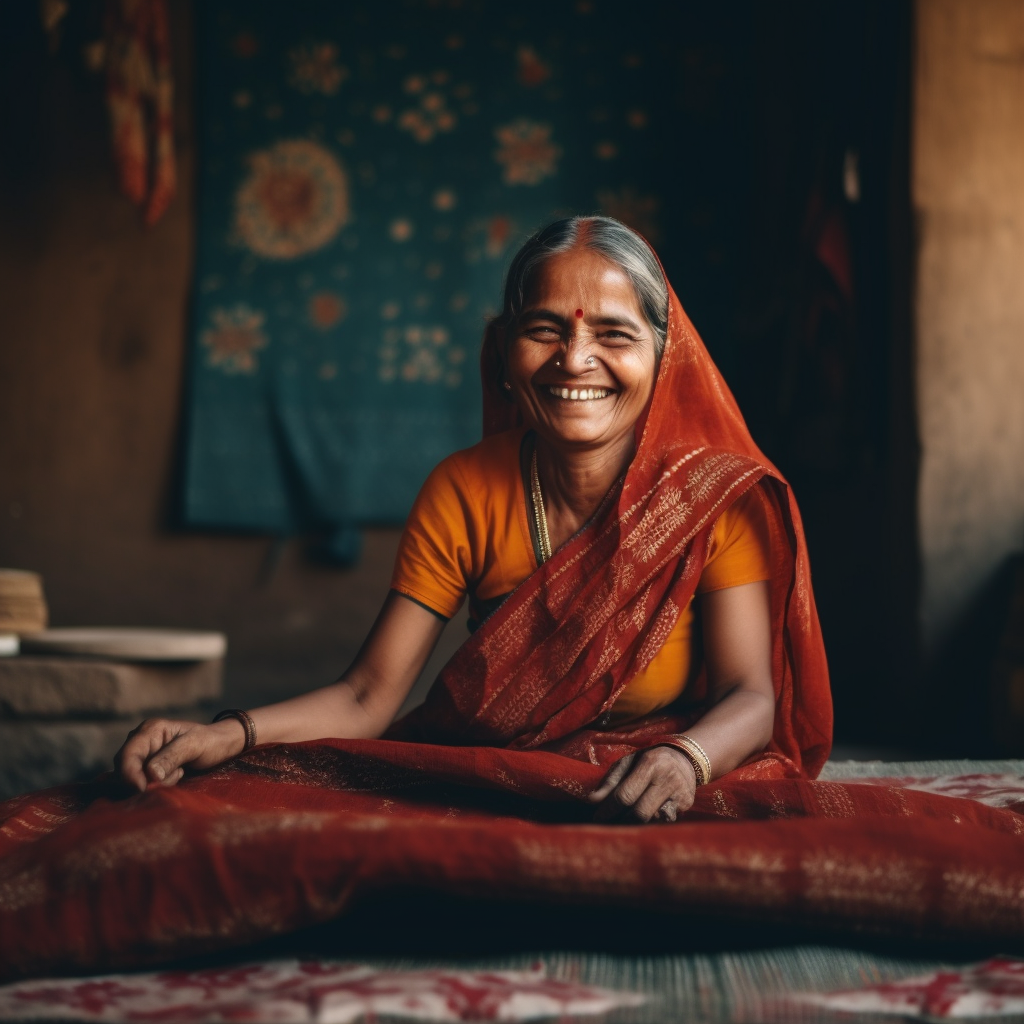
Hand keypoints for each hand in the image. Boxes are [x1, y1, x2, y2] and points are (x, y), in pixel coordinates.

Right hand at [114, 717, 246, 792]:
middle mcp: (141, 741)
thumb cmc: (210, 741)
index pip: (127, 754)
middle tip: (175, 777)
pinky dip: (157, 785)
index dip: (129, 774)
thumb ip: (172, 756)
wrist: (221, 746)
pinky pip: (142, 783)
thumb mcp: (194, 745)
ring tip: (180, 773)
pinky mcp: (148, 768)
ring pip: (134, 778)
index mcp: (150, 730)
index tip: (143, 789)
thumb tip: (150, 774)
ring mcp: (144, 755)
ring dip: (154, 783)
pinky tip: (178, 776)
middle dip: (145, 780)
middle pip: (125, 768)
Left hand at [588, 746, 696, 822]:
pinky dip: (651, 823)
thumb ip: (610, 781)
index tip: (596, 818)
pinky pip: (665, 821)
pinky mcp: (687, 805)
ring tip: (623, 821)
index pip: (625, 795)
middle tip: (608, 824)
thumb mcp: (627, 762)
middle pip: (639, 813)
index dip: (608, 809)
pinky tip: (644, 819)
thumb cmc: (648, 760)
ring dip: (635, 824)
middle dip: (620, 821)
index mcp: (650, 764)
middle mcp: (668, 779)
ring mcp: (680, 793)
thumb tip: (592, 801)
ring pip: (652, 820)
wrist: (683, 758)